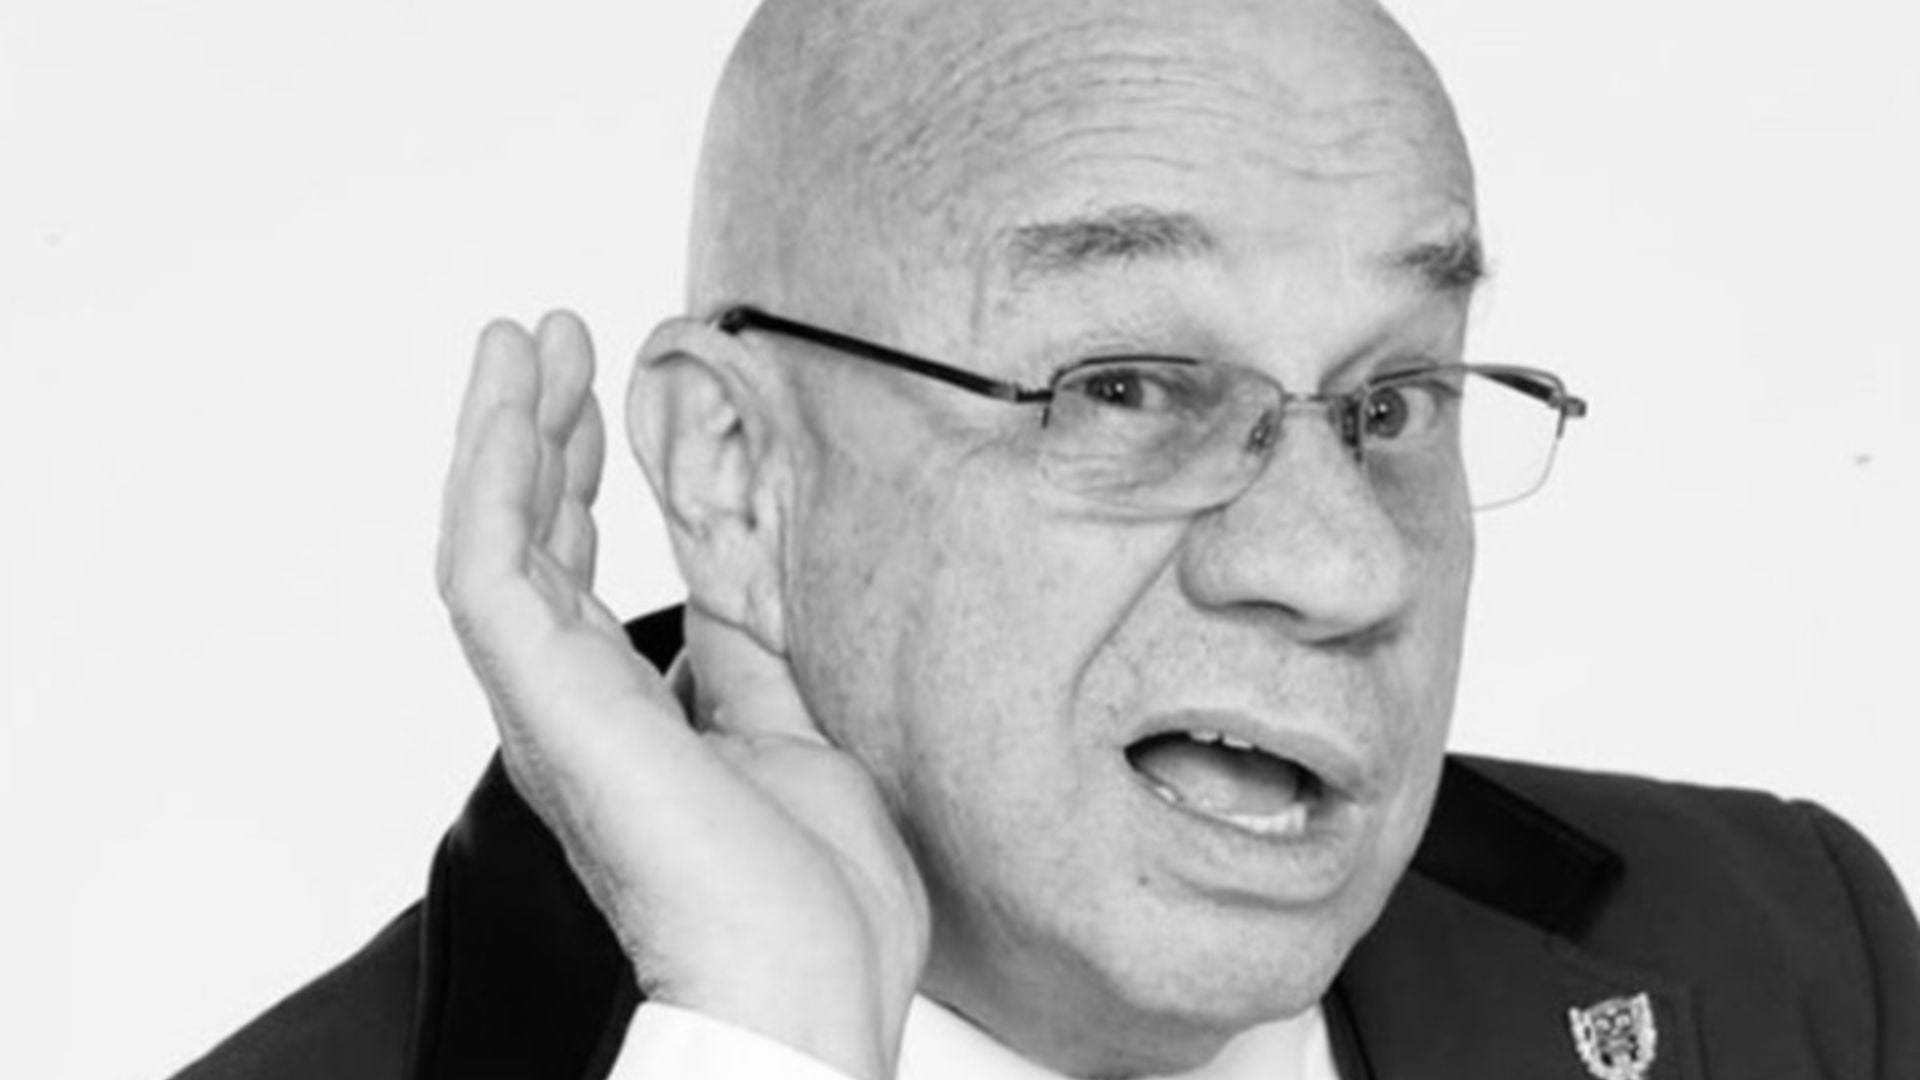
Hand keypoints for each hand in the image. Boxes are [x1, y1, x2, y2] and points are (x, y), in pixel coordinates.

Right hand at [436, 311, 928, 1079]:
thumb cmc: (811, 897)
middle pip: (525, 544)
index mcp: (619, 721)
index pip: (572, 579)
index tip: (593, 399)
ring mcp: (549, 706)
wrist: (808, 979)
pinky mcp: (545, 702)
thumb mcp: (792, 739)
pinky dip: (490, 480)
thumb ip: (751, 668)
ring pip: (490, 542)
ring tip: (522, 340)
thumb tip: (744, 597)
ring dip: (500, 434)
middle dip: (534, 434)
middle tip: (548, 340)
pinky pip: (486, 572)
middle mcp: (568, 709)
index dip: (572, 482)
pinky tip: (511, 405)